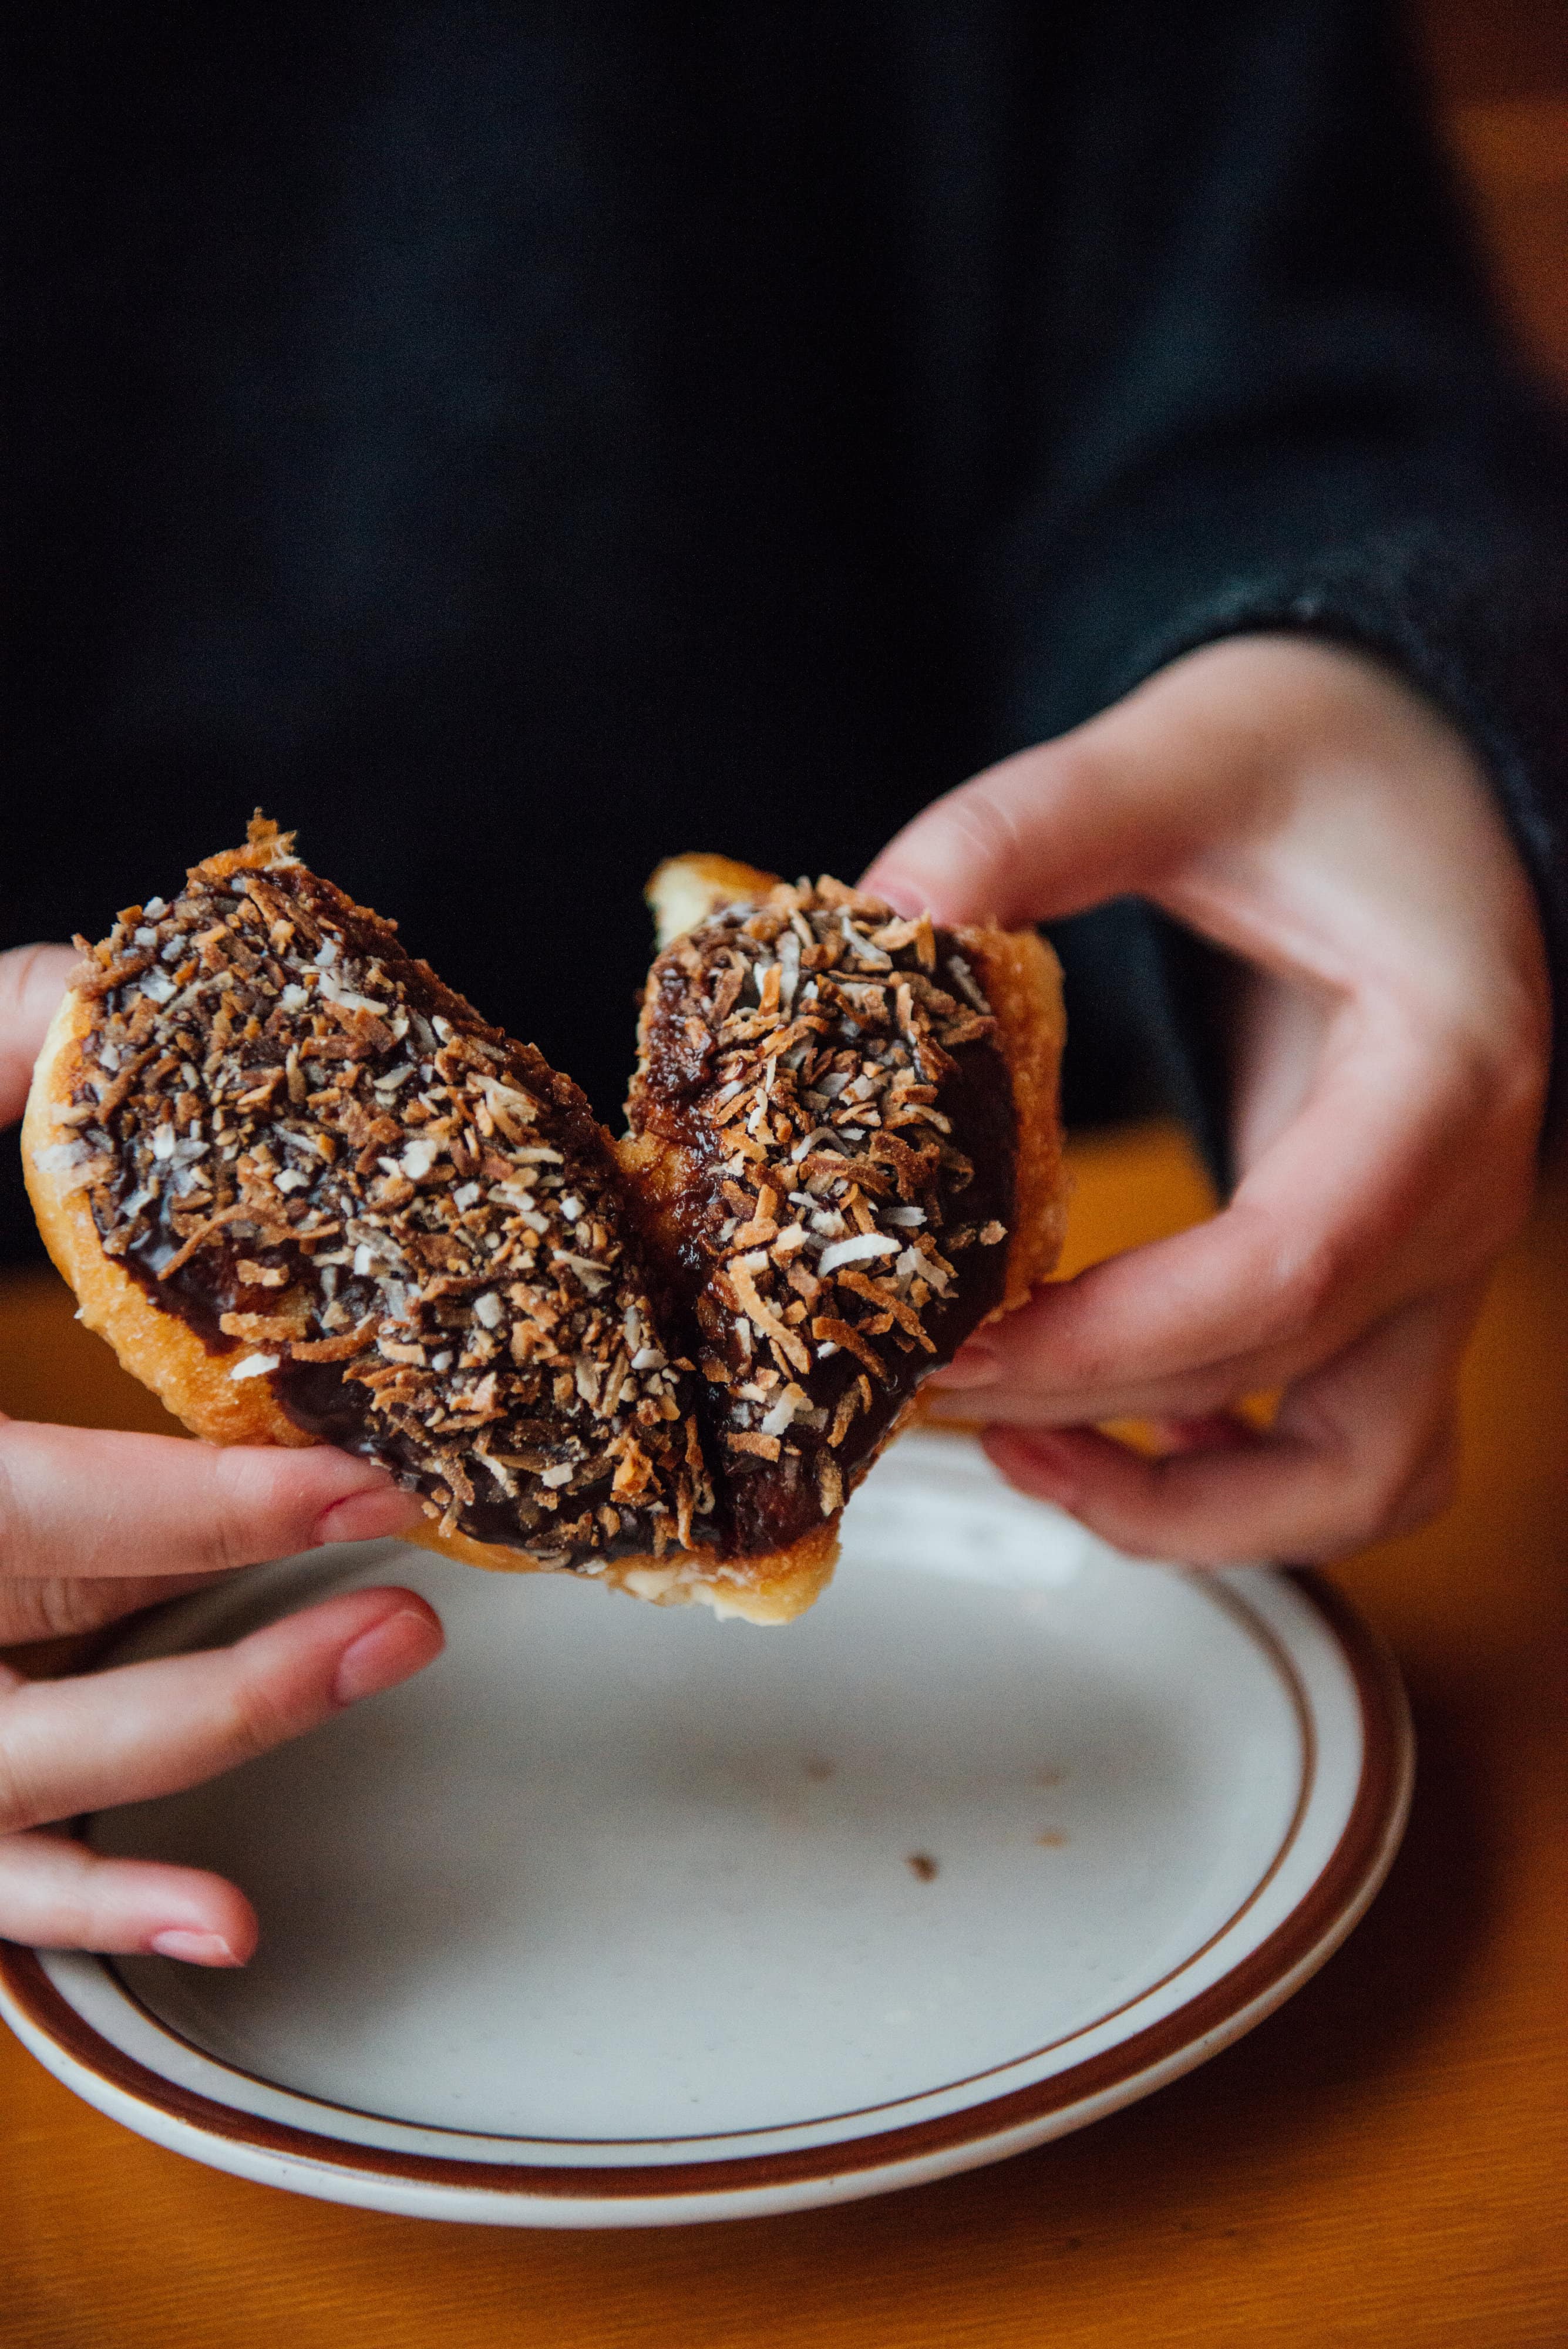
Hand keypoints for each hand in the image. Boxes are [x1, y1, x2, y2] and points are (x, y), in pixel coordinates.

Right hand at [0, 943, 437, 1962]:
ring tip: (368, 1670)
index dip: (208, 1503)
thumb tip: (93, 987)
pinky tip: (221, 1917)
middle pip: (44, 1647)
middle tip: (413, 1590)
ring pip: (16, 1784)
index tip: (368, 1480)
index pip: (36, 1503)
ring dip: (203, 1752)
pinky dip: (81, 1908)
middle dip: (240, 1636)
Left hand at [864, 637, 1549, 1564]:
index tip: (953, 1348)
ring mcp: (1438, 1252)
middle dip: (1100, 1421)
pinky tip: (1090, 1432)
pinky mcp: (1382, 1268)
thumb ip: (1039, 822)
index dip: (1111, 1343)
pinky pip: (1344, 1444)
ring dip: (1195, 1510)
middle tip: (919, 1382)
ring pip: (1362, 1478)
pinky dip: (1230, 1479)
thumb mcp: (1193, 749)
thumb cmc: (1334, 752)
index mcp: (1443, 1078)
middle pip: (1303, 1401)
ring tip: (1016, 1444)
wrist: (1420, 768)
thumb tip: (880, 915)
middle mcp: (1464, 1195)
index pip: (1288, 1272)